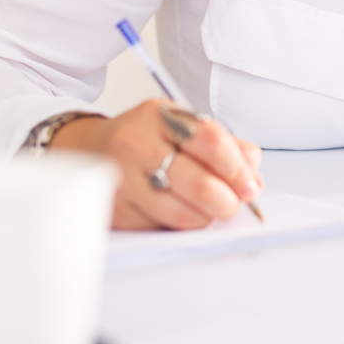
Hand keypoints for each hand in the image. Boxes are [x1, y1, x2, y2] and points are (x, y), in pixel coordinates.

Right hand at [50, 99, 262, 229]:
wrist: (89, 149)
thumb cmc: (146, 138)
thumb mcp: (182, 126)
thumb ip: (224, 144)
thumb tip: (253, 172)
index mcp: (161, 116)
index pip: (211, 141)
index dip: (237, 168)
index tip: (251, 185)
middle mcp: (138, 144)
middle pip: (198, 182)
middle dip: (227, 200)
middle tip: (234, 204)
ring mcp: (123, 179)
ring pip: (181, 212)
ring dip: (206, 216)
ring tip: (210, 209)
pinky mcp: (115, 210)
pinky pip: (161, 226)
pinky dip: (181, 223)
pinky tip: (183, 212)